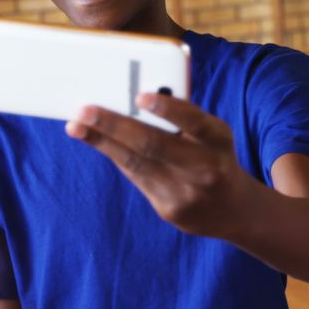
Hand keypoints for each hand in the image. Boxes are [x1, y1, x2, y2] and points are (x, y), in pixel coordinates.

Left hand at [64, 93, 255, 237]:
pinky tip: (95, 141)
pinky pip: (136, 177)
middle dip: (115, 125)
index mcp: (219, 140)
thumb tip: (130, 101)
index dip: (168, 109)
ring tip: (76, 126)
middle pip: (155, 145)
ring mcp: (186, 193)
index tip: (140, 97)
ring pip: (136, 163)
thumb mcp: (211, 135)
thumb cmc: (213, 156)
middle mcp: (205, 168)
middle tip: (85, 110)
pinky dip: (115, 155)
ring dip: (102, 142)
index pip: (195, 122)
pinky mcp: (169, 210)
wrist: (232, 210)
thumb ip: (181, 119)